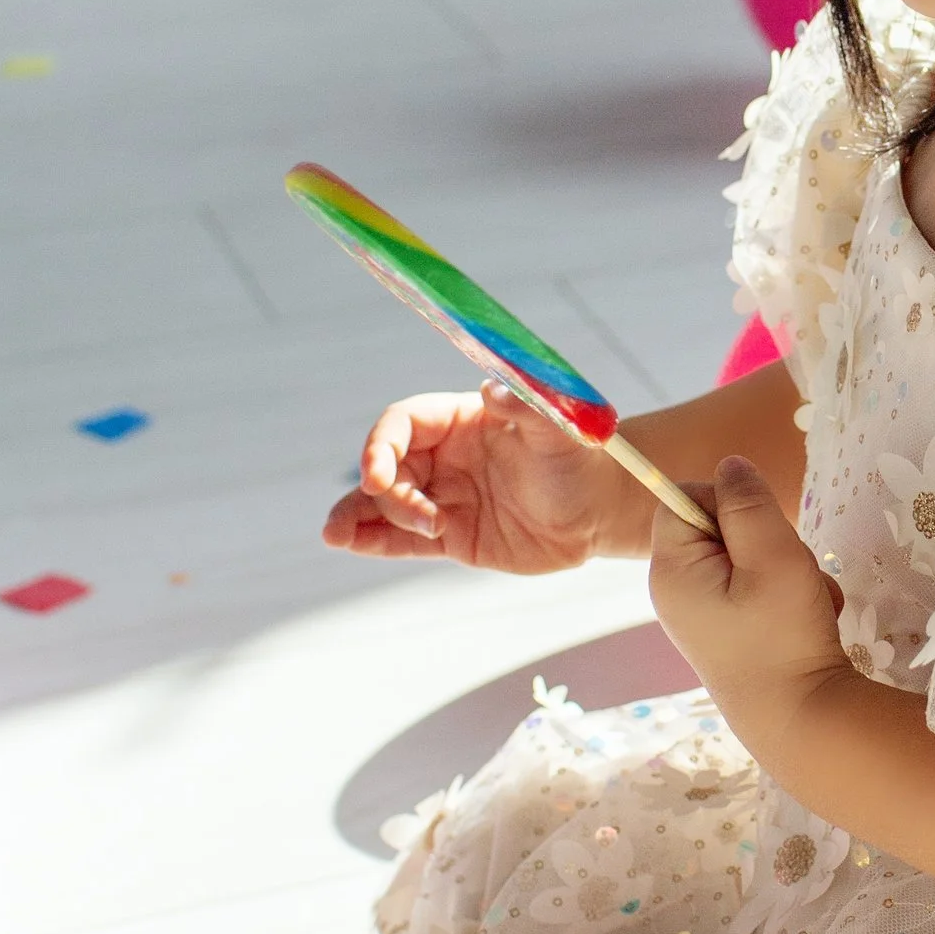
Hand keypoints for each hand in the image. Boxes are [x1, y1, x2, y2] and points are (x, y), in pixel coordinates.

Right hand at [322, 388, 642, 572]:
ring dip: (356, 515)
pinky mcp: (451, 537)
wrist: (600, 510)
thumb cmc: (580, 459)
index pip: (404, 423)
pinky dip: (374, 541)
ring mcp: (444, 497)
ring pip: (386, 505)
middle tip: (408, 513)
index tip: (380, 473)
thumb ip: (525, 409)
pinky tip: (349, 543)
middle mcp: (444, 457)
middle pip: (389, 466)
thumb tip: (490, 390)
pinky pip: (403, 539)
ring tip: (334, 534)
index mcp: (459, 419)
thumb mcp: (559, 430)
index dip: (383, 444)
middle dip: (379, 489)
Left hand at [646, 455, 851, 757]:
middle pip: (715, 525)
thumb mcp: (773, 555)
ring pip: (745, 555)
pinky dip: (786, 593)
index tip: (760, 524)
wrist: (800, 721)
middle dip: (764, 535)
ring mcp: (701, 614)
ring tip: (806, 597)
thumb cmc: (783, 636)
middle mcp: (675, 590)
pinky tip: (807, 617)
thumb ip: (747, 503)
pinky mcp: (728, 630)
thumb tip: (729, 464)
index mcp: (671, 569)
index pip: (679, 496)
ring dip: (785, 565)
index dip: (724, 498)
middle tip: (789, 567)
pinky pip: (755, 587)